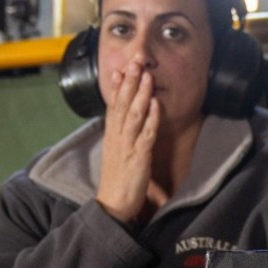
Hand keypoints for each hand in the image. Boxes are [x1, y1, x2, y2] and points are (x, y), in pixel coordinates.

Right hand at [96, 60, 158, 223]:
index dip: (117, 86)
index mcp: (111, 136)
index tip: (120, 67)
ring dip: (141, 94)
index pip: (113, 105)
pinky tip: (156, 104)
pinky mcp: (138, 157)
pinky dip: (151, 119)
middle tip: (136, 60)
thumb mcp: (116, 154)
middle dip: (129, 81)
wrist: (112, 206)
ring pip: (134, 115)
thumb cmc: (117, 181)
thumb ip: (120, 138)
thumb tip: (124, 124)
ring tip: (147, 75)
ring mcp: (127, 146)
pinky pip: (146, 135)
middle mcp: (117, 137)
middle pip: (123, 104)